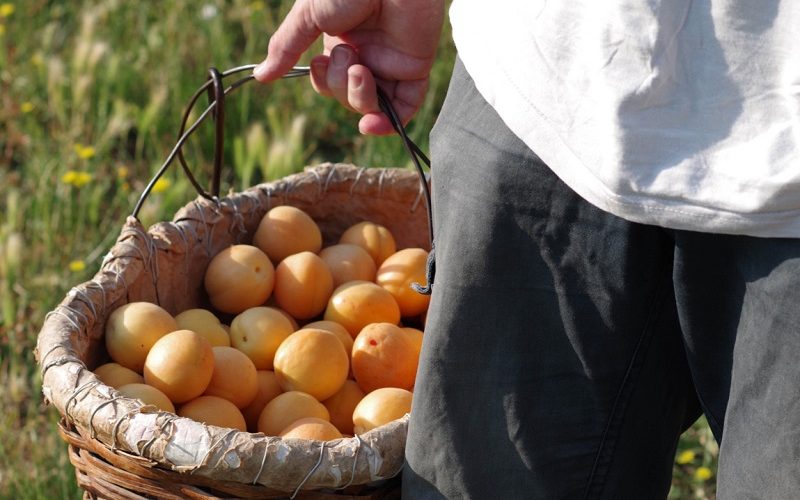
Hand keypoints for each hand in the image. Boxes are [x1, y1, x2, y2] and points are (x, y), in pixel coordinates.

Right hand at [253, 0, 443, 134]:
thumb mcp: (309, 16)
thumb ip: (287, 47)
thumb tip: (261, 76)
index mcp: (340, 41)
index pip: (328, 82)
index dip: (323, 83)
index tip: (319, 63)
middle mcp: (366, 54)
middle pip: (346, 97)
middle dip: (339, 85)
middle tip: (346, 55)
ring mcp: (391, 62)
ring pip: (371, 106)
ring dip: (359, 97)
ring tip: (360, 69)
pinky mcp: (416, 67)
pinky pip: (405, 108)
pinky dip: (388, 123)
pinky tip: (370, 124)